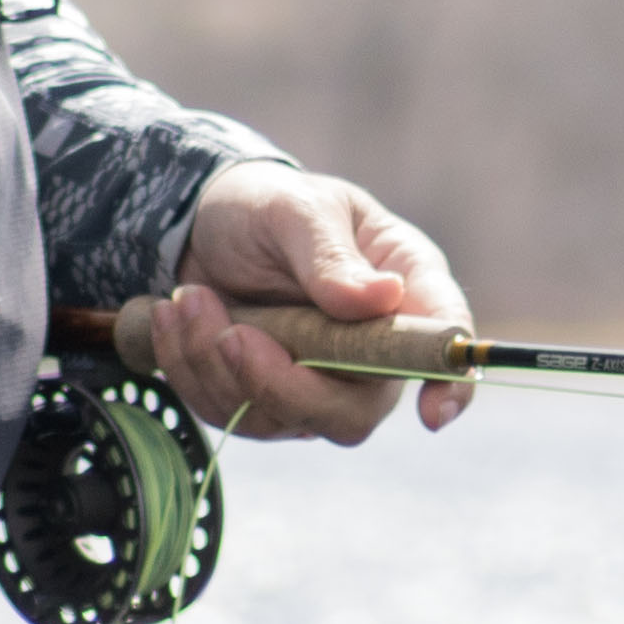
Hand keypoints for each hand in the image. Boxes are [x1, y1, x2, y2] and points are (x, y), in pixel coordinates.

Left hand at [141, 161, 474, 445]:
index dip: (449, 384)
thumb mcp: (297, 209)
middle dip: (285, 384)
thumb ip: (331, 256)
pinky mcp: (266, 399)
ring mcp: (319, 383)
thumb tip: (381, 297)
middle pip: (354, 411)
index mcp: (406, 288)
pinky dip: (193, 368)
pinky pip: (232, 412)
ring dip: (220, 366)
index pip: (442, 345)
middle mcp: (372, 349)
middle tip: (232, 334)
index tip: (432, 413)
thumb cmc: (267, 206)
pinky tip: (175, 316)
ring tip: (189, 299)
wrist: (198, 224)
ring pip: (284, 417)